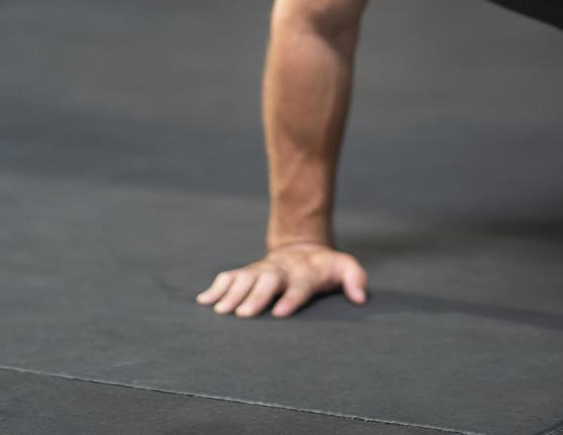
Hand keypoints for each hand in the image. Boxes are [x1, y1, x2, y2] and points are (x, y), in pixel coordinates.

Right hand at [196, 242, 368, 317]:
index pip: (298, 287)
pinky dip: (215, 287)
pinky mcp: (247, 272)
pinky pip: (228, 277)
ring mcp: (261, 270)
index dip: (290, 299)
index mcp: (304, 273)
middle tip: (243, 315)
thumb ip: (355, 278)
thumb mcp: (344, 267)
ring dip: (231, 294)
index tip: (279, 314)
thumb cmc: (324, 267)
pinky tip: (203, 301)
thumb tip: (360, 298)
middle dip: (255, 297)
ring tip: (219, 311)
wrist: (301, 248)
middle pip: (267, 282)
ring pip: (244, 279)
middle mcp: (279, 271)